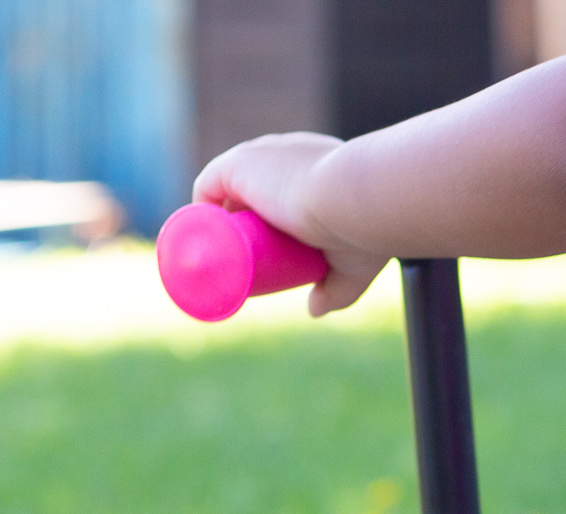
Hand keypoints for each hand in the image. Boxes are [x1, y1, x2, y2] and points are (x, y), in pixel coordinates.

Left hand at [193, 133, 391, 315]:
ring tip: (220, 259)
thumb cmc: (365, 229)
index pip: (281, 187)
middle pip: (250, 189)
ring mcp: (261, 155)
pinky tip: (200, 242)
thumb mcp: (353, 265)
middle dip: (243, 225)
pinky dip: (199, 214)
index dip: (269, 222)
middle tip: (248, 264)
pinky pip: (206, 189)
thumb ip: (336, 290)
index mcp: (318, 164)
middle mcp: (287, 151)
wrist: (360, 198)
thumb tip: (314, 310)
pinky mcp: (238, 163)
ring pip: (227, 189)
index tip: (270, 255)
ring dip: (219, 222)